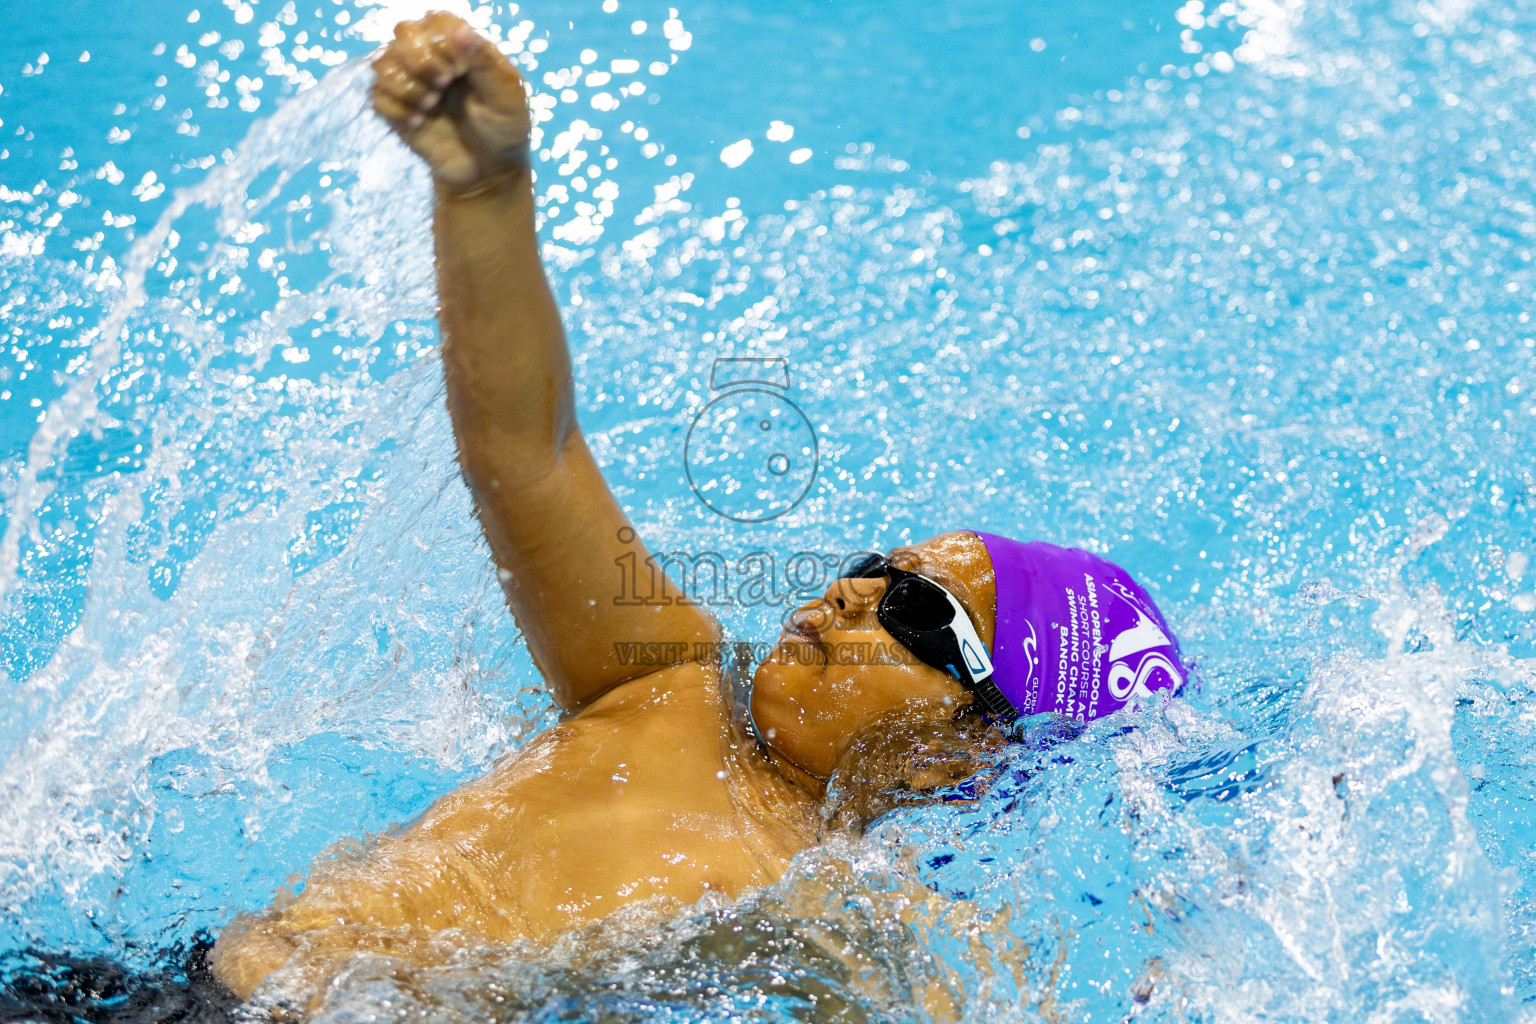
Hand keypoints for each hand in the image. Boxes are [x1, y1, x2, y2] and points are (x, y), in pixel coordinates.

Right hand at [370, 13, 531, 191]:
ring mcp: (411, 81)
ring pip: (382, 62)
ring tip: (431, 105)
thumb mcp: (506, 95)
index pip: (436, 21)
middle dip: (419, 59)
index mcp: (460, 45)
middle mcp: (431, 57)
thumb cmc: (503, 126)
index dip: (441, 42)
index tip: (459, 71)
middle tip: (442, 85)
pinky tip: (419, 123)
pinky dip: (397, 109)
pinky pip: (377, 96)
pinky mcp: (397, 108)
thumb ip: (484, 62)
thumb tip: (461, 30)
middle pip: (403, 32)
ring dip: (406, 85)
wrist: (489, 169)